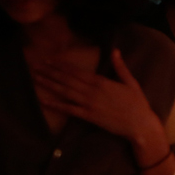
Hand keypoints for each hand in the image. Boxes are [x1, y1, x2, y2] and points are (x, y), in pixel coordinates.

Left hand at [33, 49, 165, 148]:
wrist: (139, 124)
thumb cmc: (137, 103)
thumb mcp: (131, 82)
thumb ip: (121, 67)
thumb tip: (115, 51)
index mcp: (102, 81)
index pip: (78, 71)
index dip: (62, 65)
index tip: (50, 60)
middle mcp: (92, 91)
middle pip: (67, 79)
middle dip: (51, 72)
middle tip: (36, 66)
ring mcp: (89, 104)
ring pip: (65, 92)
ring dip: (49, 84)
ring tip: (36, 78)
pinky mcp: (88, 116)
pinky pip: (68, 109)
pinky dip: (55, 104)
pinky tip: (43, 100)